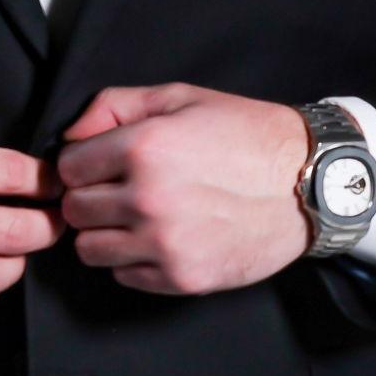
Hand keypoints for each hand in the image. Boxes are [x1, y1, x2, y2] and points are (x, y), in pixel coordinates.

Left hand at [56, 84, 312, 294]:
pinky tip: (163, 237)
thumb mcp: (182, 98)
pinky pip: (124, 276)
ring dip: (107, 234)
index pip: (67, 168)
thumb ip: (115, 105)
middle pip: (74, 210)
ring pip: (89, 250)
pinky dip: (135, 260)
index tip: (104, 165)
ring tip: (140, 217)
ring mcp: (164, 243)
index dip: (84, 163)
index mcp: (144, 147)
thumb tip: (72, 134)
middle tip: (123, 190)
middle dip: (92, 198)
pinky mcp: (182, 277)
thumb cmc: (247, 135)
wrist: (309, 183)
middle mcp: (147, 199)